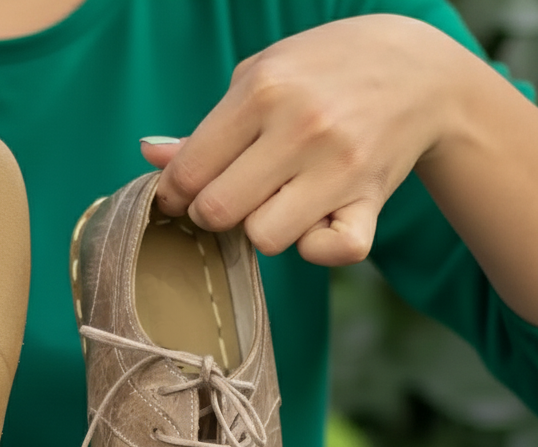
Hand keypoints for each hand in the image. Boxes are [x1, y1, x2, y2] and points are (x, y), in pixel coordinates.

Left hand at [143, 15, 463, 265]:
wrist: (420, 70)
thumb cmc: (323, 73)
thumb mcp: (260, 77)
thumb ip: (204, 128)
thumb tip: (151, 156)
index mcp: (264, 91)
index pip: (189, 173)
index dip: (175, 194)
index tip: (184, 194)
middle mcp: (302, 128)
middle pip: (217, 213)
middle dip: (212, 214)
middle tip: (232, 196)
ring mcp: (340, 167)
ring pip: (264, 239)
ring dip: (262, 229)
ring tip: (278, 201)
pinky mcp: (371, 201)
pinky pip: (330, 252)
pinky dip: (317, 249)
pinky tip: (316, 223)